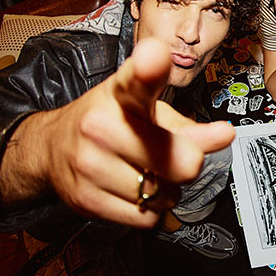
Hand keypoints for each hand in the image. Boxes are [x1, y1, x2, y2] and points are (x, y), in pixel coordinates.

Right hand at [1, 38, 234, 227]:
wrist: (50, 148)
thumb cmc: (110, 122)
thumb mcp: (146, 111)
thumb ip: (189, 125)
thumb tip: (225, 135)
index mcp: (122, 93)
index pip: (137, 79)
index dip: (149, 68)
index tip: (155, 58)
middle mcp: (101, 124)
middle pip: (179, 162)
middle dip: (186, 165)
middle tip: (170, 154)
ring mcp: (90, 163)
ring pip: (164, 196)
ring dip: (166, 191)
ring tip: (144, 171)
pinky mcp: (85, 198)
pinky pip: (146, 218)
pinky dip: (149, 211)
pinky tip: (132, 191)